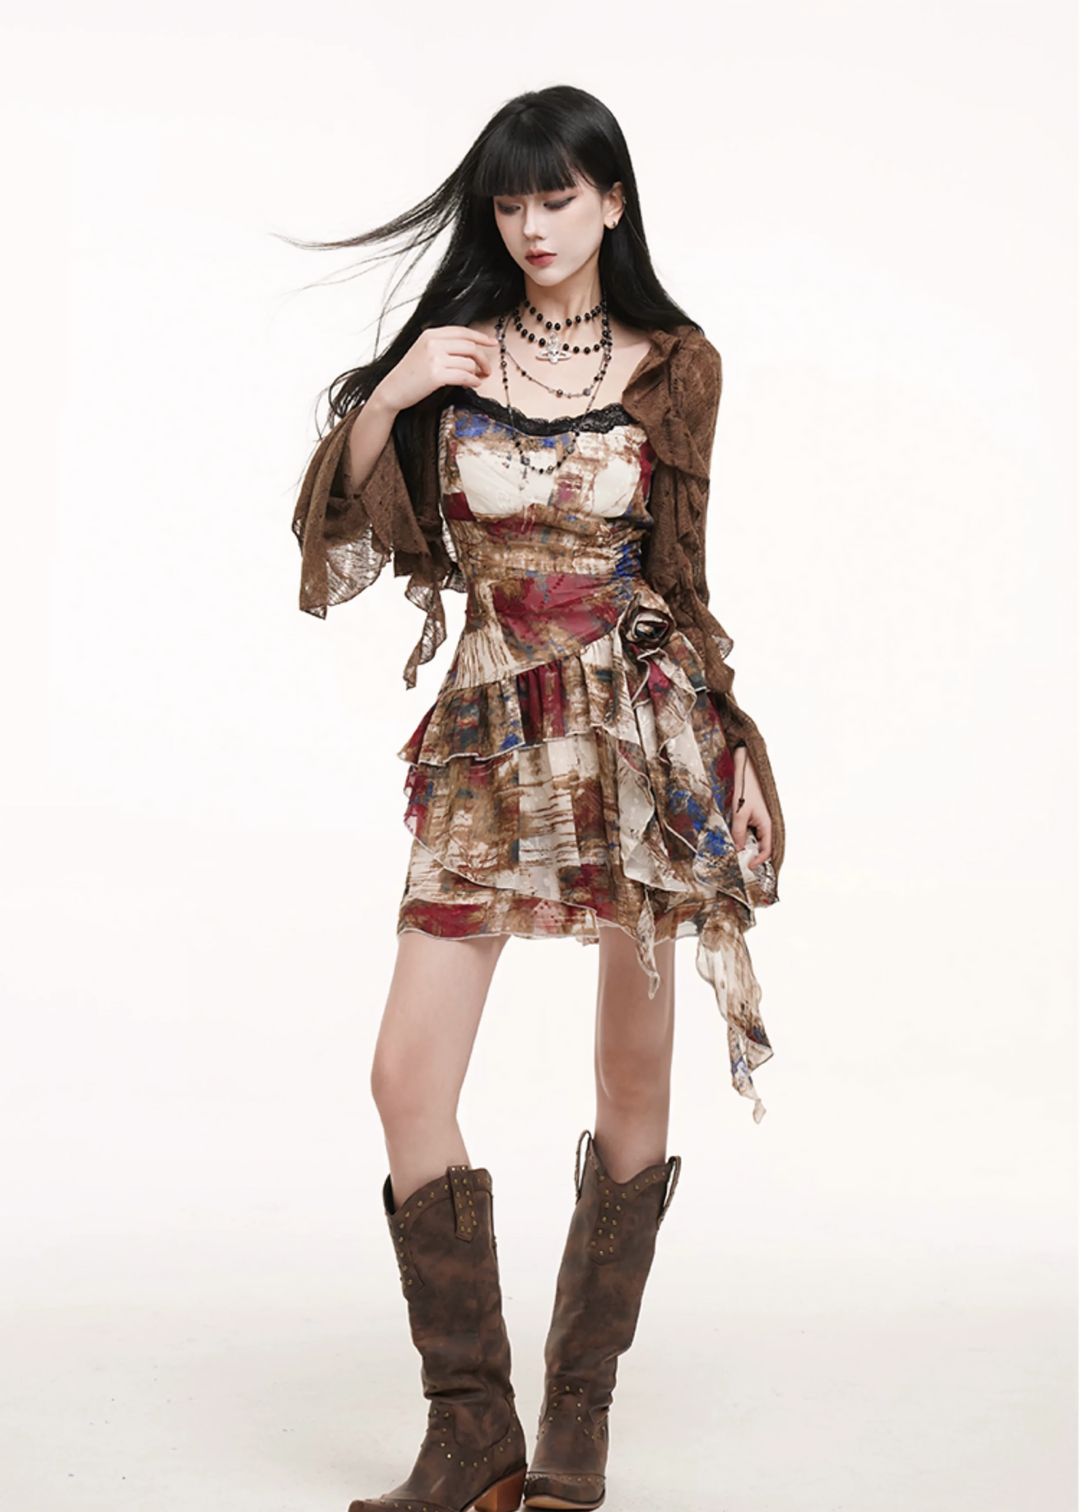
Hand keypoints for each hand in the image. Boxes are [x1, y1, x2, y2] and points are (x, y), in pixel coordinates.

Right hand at [373, 326, 498, 413]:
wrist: (392, 390)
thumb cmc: (409, 375)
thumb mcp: (423, 351)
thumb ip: (442, 346)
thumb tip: (470, 351)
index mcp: (431, 334)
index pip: (462, 331)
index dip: (481, 337)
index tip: (493, 342)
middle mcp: (433, 343)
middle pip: (470, 347)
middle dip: (483, 359)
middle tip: (487, 369)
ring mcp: (435, 358)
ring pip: (469, 363)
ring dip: (477, 373)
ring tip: (475, 379)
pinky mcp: (437, 375)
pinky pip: (465, 376)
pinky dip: (473, 381)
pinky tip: (472, 384)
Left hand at [730, 746, 772, 867]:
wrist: (746, 772)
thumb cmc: (747, 790)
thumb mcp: (739, 814)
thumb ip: (738, 833)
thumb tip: (737, 849)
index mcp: (767, 825)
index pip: (767, 849)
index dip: (758, 860)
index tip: (748, 866)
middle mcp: (766, 825)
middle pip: (761, 846)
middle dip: (751, 854)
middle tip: (738, 861)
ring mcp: (760, 821)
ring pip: (754, 839)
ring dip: (745, 845)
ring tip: (734, 849)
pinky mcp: (753, 817)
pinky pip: (750, 831)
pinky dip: (743, 836)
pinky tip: (733, 836)